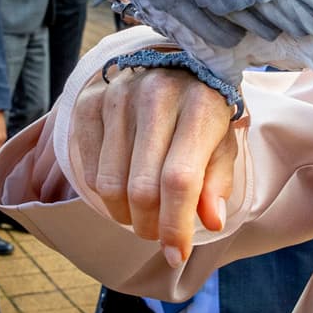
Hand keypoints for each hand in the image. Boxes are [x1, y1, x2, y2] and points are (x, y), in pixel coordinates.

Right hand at [72, 65, 236, 263]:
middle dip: (150, 227)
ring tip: (141, 214)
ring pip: (109, 185)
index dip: (175, 226)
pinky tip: (122, 189)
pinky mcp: (88, 103)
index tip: (176, 254)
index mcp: (200, 104)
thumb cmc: (205, 107)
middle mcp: (156, 96)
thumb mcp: (224, 139)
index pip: (180, 180)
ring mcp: (117, 97)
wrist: (173, 58)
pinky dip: (103, 194)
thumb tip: (211, 221)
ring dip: (124, 215)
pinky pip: (88, 169)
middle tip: (157, 235)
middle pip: (142, 188)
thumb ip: (218, 180)